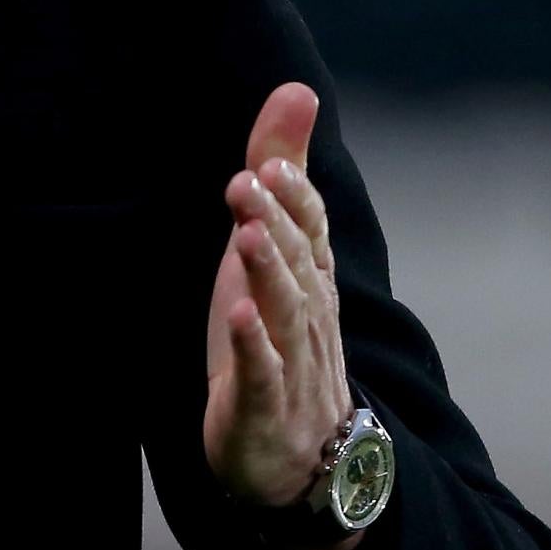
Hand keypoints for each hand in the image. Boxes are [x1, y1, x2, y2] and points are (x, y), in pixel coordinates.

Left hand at [202, 82, 354, 524]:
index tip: (269, 164)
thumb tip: (297, 91)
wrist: (300, 458)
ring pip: (285, 314)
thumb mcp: (272, 252)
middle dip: (276, 224)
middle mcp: (309, 317)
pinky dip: (252, 345)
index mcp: (311, 280)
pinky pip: (261, 374)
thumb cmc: (277, 336)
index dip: (295, 200)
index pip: (313, 233)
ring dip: (266, 273)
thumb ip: (282, 174)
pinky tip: (237, 316)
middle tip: (246, 182)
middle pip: (298, 265)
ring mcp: (291, 365)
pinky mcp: (262, 407)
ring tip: (244, 234)